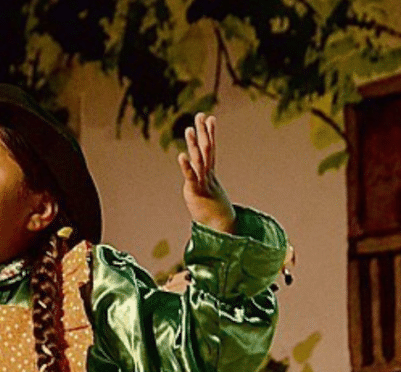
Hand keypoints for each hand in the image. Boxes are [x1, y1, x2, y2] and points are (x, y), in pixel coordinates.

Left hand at [177, 113, 235, 233]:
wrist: (220, 228)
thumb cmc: (213, 212)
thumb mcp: (207, 194)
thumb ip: (204, 186)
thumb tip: (202, 183)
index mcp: (209, 174)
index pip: (211, 149)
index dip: (210, 133)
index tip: (210, 118)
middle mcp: (207, 175)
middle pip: (206, 149)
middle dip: (203, 132)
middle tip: (201, 115)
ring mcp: (202, 182)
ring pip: (199, 159)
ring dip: (194, 144)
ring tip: (189, 129)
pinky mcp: (196, 191)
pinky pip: (191, 177)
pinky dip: (186, 166)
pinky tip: (181, 155)